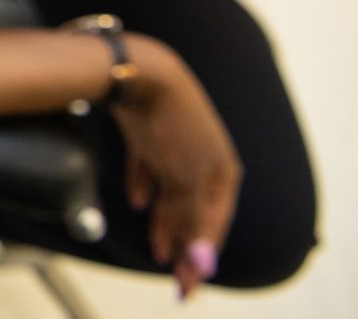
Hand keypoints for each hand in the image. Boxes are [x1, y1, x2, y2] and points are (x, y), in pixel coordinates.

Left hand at [113, 35, 242, 300]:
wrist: (139, 73)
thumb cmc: (170, 126)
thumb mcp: (184, 180)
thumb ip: (191, 220)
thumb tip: (200, 263)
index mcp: (222, 171)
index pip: (214, 223)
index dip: (201, 255)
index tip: (189, 284)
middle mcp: (203, 158)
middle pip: (193, 210)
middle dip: (184, 243)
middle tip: (173, 275)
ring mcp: (175, 143)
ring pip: (171, 191)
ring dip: (165, 221)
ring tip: (157, 248)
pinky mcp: (148, 131)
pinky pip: (148, 165)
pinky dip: (143, 183)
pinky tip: (135, 200)